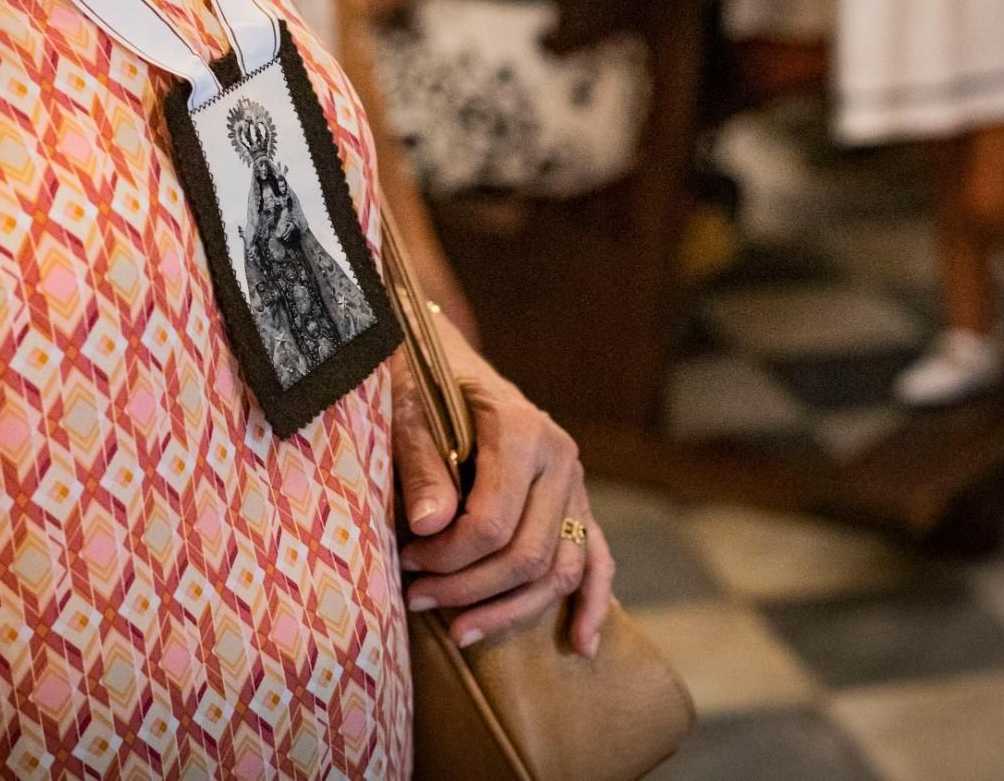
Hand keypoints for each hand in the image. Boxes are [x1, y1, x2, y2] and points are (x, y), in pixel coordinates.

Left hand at [389, 314, 614, 656]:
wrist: (447, 359)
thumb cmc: (421, 383)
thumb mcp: (408, 412)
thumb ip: (421, 466)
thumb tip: (429, 528)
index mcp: (520, 429)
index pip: (493, 523)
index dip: (449, 558)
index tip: (407, 565)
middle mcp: (560, 457)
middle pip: (528, 553)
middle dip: (470, 588)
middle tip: (417, 599)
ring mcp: (574, 482)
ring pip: (560, 568)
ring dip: (512, 609)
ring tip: (461, 632)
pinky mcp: (576, 502)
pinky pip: (596, 559)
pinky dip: (592, 602)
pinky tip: (582, 643)